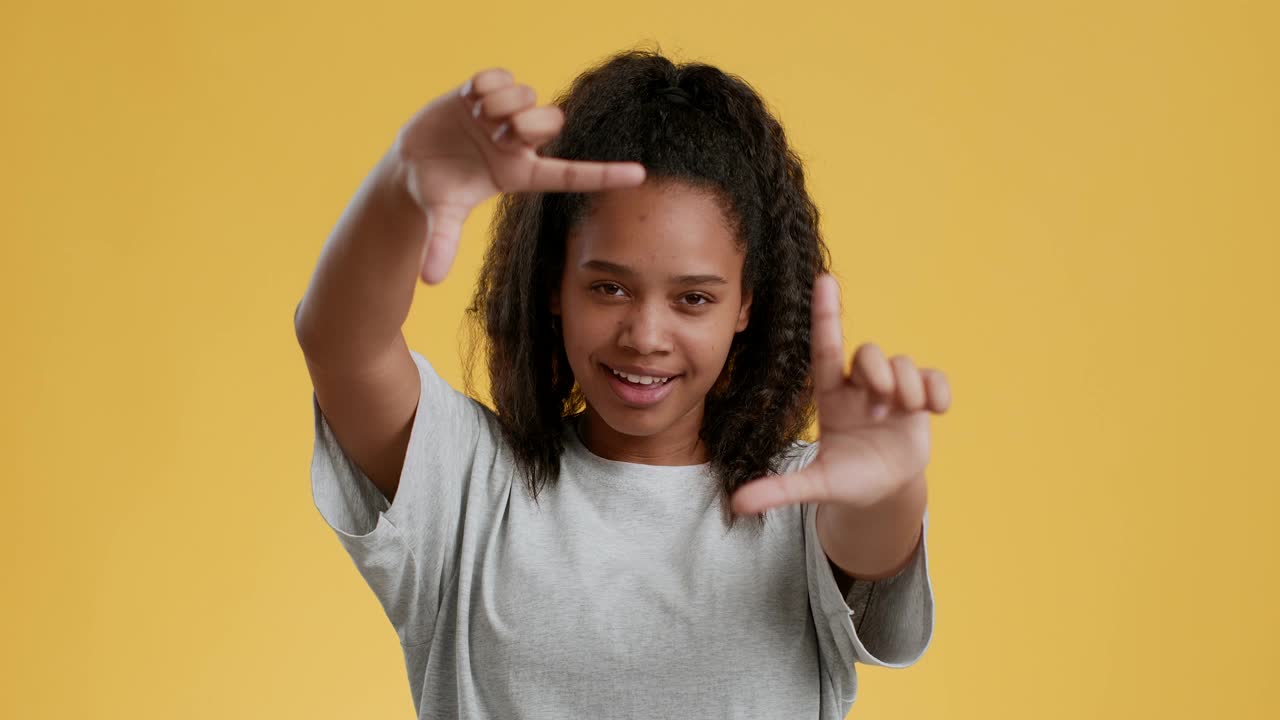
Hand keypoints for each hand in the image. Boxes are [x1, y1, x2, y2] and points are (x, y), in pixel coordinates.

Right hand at [392, 68, 646, 283]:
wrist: (411, 163)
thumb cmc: (436, 193)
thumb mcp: (441, 216)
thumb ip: (442, 244)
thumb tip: (428, 280)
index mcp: (521, 173)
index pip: (571, 175)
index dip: (605, 174)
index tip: (640, 174)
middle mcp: (519, 143)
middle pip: (552, 122)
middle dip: (528, 124)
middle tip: (499, 134)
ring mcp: (503, 114)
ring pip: (526, 94)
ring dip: (502, 104)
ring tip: (478, 118)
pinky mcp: (483, 92)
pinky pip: (498, 75)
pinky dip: (485, 85)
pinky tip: (469, 100)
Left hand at [730, 274, 951, 513]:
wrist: (884, 491)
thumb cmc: (846, 479)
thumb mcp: (815, 485)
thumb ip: (779, 490)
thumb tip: (737, 505)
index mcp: (831, 396)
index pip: (826, 348)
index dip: (825, 315)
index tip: (824, 280)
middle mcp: (861, 386)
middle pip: (869, 352)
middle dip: (878, 374)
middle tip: (880, 407)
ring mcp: (893, 391)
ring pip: (902, 362)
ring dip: (907, 387)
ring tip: (903, 413)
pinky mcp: (921, 401)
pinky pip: (935, 377)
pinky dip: (937, 391)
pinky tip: (934, 411)